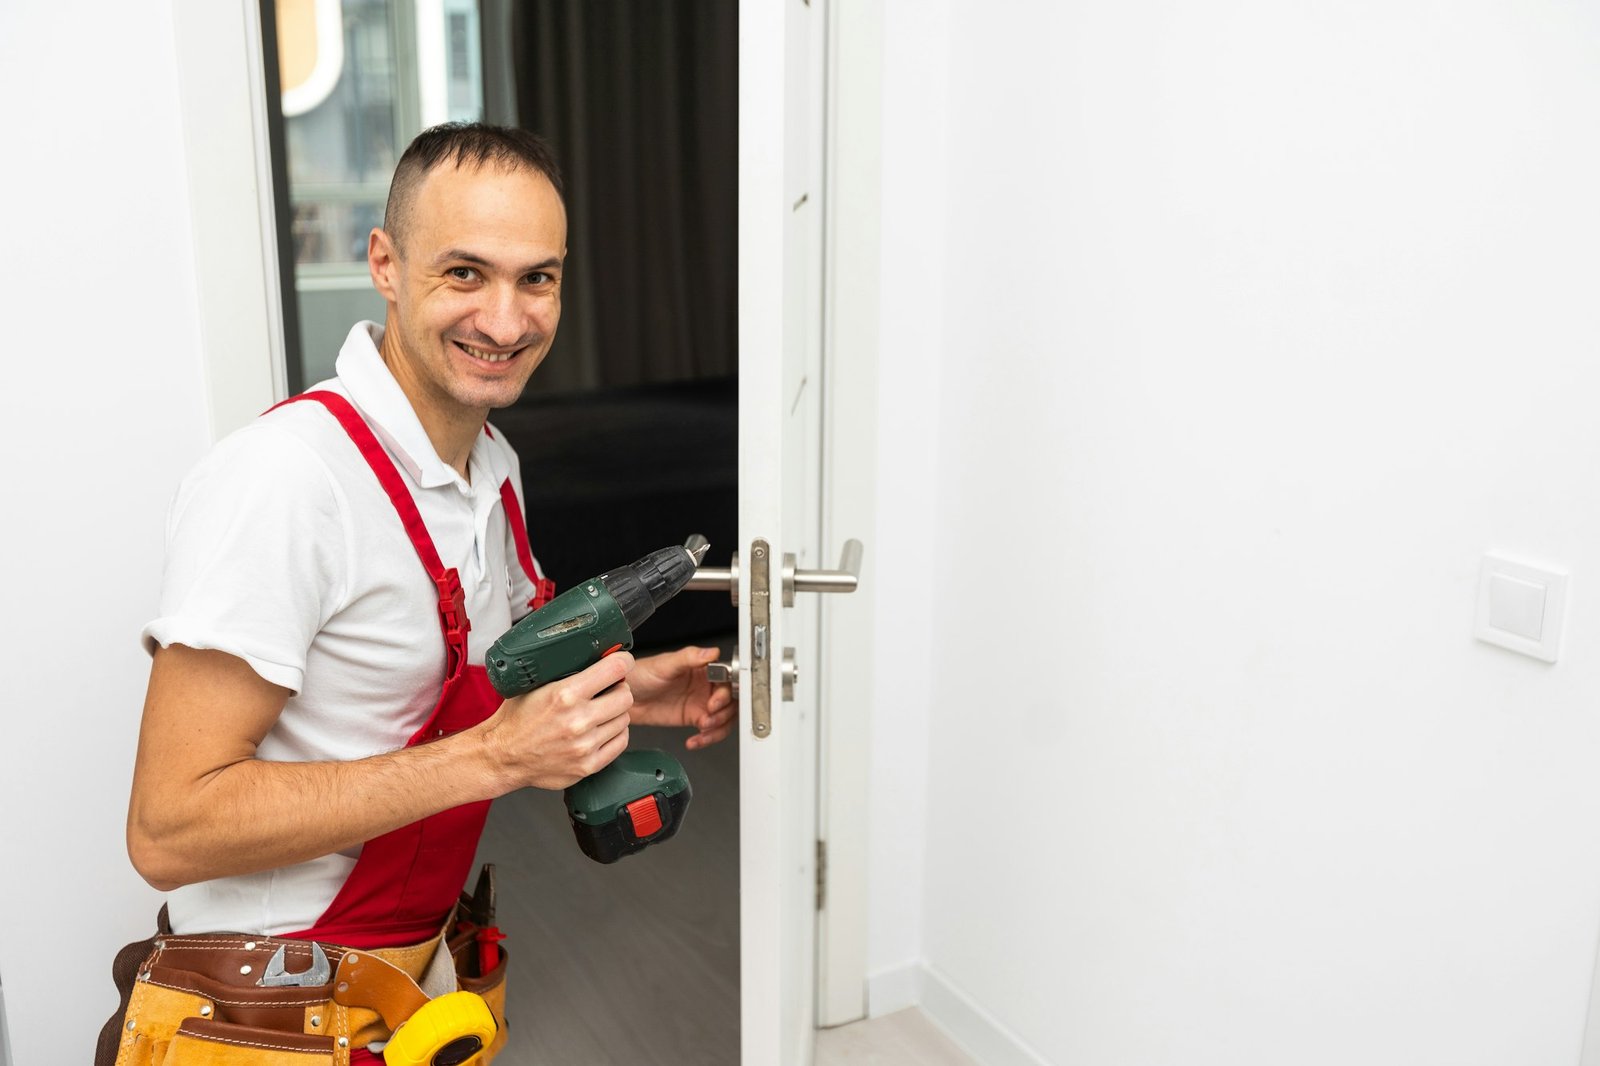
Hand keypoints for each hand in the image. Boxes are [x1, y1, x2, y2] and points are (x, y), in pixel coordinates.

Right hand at [480, 652, 634, 789]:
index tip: (622, 661)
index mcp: (565, 694)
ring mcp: (585, 745)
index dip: (622, 662)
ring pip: (624, 719)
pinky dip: (615, 734)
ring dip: (616, 713)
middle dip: (619, 688)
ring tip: (600, 712)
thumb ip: (564, 672)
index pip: (614, 670)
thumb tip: (593, 658)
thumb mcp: (535, 685)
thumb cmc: (516, 721)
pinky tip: (601, 729)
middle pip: (625, 696)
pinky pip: (620, 742)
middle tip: (609, 689)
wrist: (502, 756)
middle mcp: (578, 720)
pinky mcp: (588, 765)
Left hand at [626, 646, 735, 749]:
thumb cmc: (641, 674)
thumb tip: (712, 652)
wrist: (624, 698)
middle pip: (731, 702)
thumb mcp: (665, 664)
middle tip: (708, 717)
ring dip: (718, 728)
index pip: (727, 680)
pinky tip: (695, 740)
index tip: (715, 701)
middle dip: (723, 713)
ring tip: (702, 730)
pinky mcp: (693, 719)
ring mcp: (701, 704)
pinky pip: (710, 731)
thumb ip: (690, 657)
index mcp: (703, 669)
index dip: (726, 692)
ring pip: (724, 719)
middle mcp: (705, 686)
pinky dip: (707, 739)